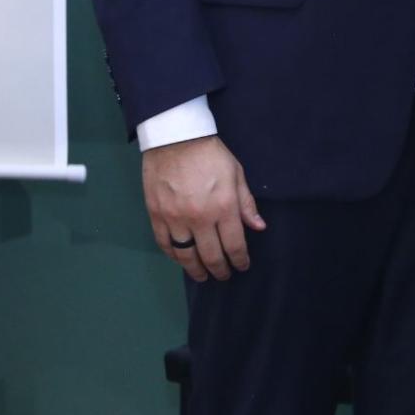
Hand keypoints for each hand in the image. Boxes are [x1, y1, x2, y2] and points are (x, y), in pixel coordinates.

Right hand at [141, 135, 265, 282]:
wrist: (175, 139)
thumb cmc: (210, 154)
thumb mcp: (237, 174)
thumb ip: (246, 204)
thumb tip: (258, 227)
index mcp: (223, 207)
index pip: (234, 244)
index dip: (240, 259)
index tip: (242, 266)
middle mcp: (199, 217)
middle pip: (210, 255)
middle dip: (220, 269)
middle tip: (224, 276)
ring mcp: (175, 218)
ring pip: (185, 255)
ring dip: (195, 269)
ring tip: (202, 275)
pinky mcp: (156, 215)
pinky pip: (165, 243)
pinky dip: (174, 255)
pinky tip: (181, 258)